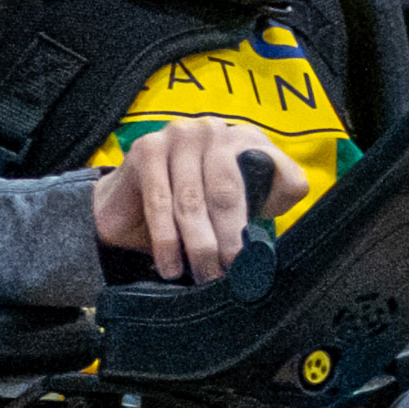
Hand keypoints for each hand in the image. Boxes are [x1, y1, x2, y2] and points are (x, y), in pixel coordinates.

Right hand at [92, 115, 274, 284]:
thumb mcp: (239, 207)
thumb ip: (267, 204)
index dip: (277, 208)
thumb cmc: (194, 207)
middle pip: (227, 192)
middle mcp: (216, 131)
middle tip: (232, 274)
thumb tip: (280, 230)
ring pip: (192, 201)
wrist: (129, 203)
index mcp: (248, 140)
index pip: (279, 171)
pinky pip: (159, 202)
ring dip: (198, 245)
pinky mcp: (147, 149)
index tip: (268, 250)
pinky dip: (166, 240)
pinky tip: (171, 266)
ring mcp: (180, 135)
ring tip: (205, 276)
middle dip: (230, 240)